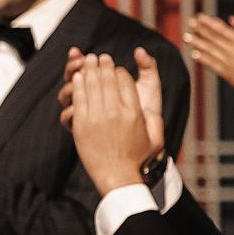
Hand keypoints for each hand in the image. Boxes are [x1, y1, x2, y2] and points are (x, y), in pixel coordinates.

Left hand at [69, 51, 165, 192]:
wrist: (117, 177)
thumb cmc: (137, 160)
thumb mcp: (156, 137)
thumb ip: (154, 118)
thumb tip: (151, 105)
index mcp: (134, 112)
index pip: (125, 81)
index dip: (120, 72)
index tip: (116, 69)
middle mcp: (116, 112)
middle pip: (107, 78)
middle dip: (103, 64)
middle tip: (100, 57)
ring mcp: (97, 117)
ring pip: (92, 84)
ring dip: (89, 70)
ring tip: (88, 61)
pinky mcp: (82, 124)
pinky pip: (79, 97)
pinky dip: (78, 84)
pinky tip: (77, 77)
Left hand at [184, 12, 233, 96]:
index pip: (221, 29)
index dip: (209, 22)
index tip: (200, 17)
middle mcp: (232, 51)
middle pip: (212, 38)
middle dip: (200, 29)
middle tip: (190, 22)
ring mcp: (228, 62)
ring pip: (209, 50)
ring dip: (197, 42)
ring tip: (187, 37)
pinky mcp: (226, 73)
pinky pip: (211, 64)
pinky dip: (202, 59)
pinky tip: (195, 54)